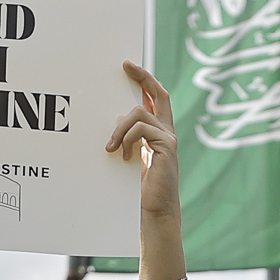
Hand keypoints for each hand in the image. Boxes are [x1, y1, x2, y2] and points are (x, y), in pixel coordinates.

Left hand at [108, 63, 185, 279]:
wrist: (155, 213)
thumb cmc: (141, 192)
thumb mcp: (131, 159)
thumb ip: (128, 140)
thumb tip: (113, 123)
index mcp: (159, 134)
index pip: (156, 99)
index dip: (144, 80)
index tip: (129, 67)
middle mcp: (167, 132)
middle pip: (159, 94)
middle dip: (143, 76)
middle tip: (126, 65)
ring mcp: (168, 139)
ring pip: (139, 112)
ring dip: (120, 127)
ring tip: (111, 148)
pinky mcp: (166, 147)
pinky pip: (141, 129)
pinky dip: (127, 139)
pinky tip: (123, 157)